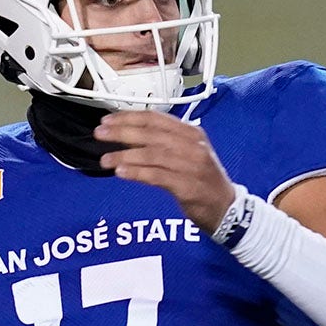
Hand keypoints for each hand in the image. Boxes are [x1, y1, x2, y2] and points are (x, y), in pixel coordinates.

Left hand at [94, 110, 235, 232]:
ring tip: (105, 159)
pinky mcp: (188, 186)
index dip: (129, 117)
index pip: (155, 119)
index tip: (107, 120)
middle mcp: (193, 146)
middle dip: (122, 132)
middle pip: (151, 134)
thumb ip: (163, 142)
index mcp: (191, 133)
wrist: (227, 208)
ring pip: (152, 154)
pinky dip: (137, 172)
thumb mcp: (187, 153)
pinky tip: (121, 172)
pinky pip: (157, 176)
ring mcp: (192, 166)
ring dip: (125, 155)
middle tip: (99, 134)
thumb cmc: (201, 179)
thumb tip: (128, 134)